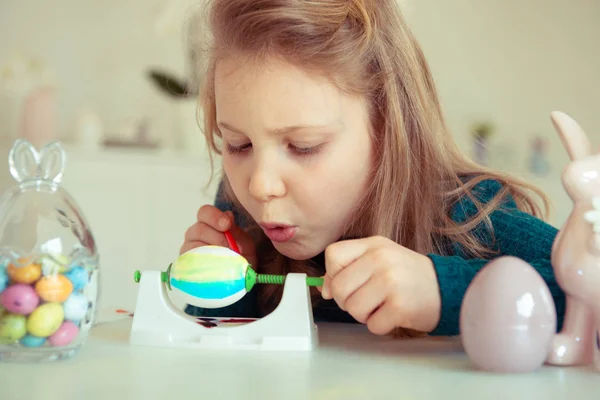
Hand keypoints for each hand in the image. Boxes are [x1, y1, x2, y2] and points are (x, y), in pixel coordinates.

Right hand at [180, 204, 257, 266]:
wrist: (237, 279)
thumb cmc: (241, 258)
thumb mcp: (245, 244)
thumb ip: (237, 231)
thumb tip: (228, 215)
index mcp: (210, 223)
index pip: (205, 212)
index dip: (214, 216)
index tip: (227, 224)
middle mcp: (196, 233)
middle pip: (199, 228)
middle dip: (217, 238)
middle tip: (230, 248)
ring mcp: (189, 249)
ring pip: (194, 246)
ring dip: (212, 253)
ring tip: (226, 261)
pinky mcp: (185, 264)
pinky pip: (190, 262)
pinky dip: (204, 264)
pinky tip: (215, 268)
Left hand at [320, 236, 440, 334]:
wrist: (447, 288)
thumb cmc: (408, 276)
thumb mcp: (379, 260)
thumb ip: (350, 268)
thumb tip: (325, 289)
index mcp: (373, 244)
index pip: (333, 255)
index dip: (333, 275)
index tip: (347, 283)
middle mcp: (381, 258)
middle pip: (340, 287)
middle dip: (348, 301)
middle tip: (367, 300)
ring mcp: (391, 281)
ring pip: (353, 309)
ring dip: (364, 315)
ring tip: (382, 306)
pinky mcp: (400, 305)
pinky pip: (372, 325)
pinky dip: (381, 325)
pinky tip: (394, 315)